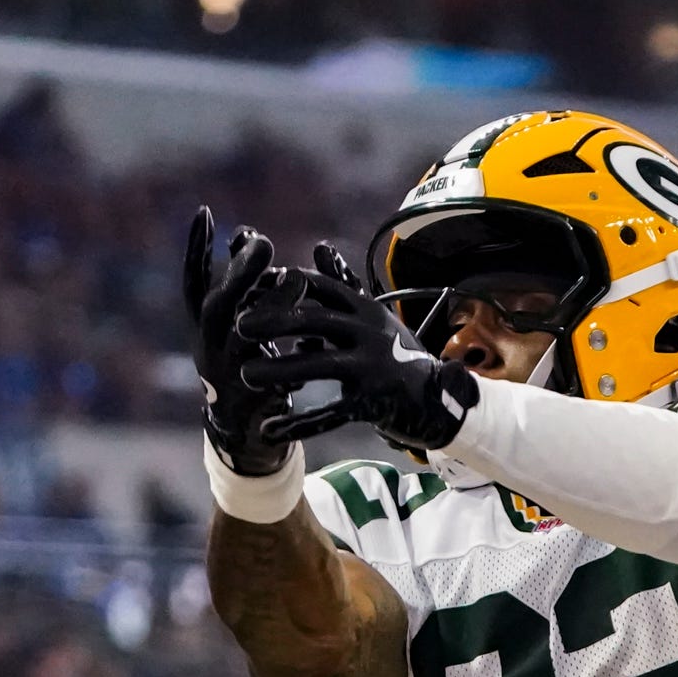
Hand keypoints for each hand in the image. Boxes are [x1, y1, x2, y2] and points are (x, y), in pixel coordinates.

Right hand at [182, 207, 292, 475]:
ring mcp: (228, 373)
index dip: (197, 249)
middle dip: (239, 273)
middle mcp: (208, 345)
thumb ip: (244, 286)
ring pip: (245, 337)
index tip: (205, 211)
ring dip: (271, 308)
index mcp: (204, 325)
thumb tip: (245, 237)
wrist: (245, 431)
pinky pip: (271, 373)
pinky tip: (311, 341)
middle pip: (217, 305)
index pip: (193, 280)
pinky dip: (290, 355)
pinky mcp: (251, 398)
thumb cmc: (244, 364)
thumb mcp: (241, 323)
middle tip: (264, 243)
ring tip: (297, 279)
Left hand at [236, 243, 479, 451]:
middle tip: (240, 326)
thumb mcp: (372, 315)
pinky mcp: (372, 403)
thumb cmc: (396, 353)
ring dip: (280, 370)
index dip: (281, 285)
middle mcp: (369, 332)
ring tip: (246, 375)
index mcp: (364, 308)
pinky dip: (298, 425)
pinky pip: (329, 415)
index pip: (318, 287)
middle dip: (276, 321)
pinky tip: (269, 430)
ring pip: (319, 366)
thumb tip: (319, 246)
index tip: (247, 288)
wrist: (437, 397)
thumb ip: (342, 283)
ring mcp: (372, 368)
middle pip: (316, 320)